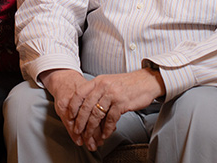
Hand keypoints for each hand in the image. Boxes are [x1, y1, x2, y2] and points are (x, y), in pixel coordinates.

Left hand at [47, 68, 164, 151]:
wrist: (146, 81)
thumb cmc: (127, 84)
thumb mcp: (108, 82)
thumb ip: (97, 91)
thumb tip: (85, 106)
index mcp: (98, 81)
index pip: (79, 93)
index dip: (72, 106)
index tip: (69, 116)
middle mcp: (103, 86)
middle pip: (86, 106)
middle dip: (80, 121)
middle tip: (77, 131)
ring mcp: (112, 94)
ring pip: (97, 114)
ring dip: (92, 128)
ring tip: (90, 136)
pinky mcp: (122, 103)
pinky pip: (111, 119)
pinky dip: (107, 128)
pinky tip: (105, 134)